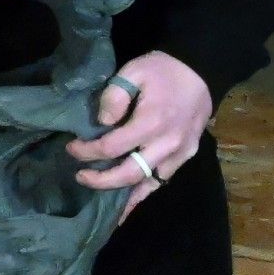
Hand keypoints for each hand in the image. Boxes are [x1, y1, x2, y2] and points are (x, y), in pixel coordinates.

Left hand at [66, 52, 213, 222]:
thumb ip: (114, 96)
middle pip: (128, 174)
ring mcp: (180, 153)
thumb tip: (102, 123)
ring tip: (102, 203)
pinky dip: (144, 193)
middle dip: (100, 180)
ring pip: (148, 183)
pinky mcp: (187, 155)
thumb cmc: (163, 69)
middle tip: (80, 177)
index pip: (111, 148)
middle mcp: (166, 144)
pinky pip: (162, 179)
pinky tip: (129, 205)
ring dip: (123, 195)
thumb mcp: (133, 71)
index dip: (87, 151)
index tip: (72, 147)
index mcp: (151, 122)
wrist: (201, 68)